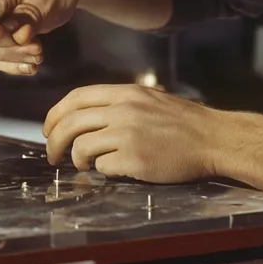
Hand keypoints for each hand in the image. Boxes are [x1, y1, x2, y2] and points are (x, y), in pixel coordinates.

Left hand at [43, 84, 218, 183]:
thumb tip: (85, 117)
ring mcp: (128, 134)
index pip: (76, 98)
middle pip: (71, 123)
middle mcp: (123, 110)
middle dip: (54, 141)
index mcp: (125, 93)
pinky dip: (103, 170)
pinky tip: (116, 169)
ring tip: (85, 165)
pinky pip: (103, 167)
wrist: (214, 138)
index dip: (55, 114)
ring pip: (82, 146)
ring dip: (77, 159)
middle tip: (52, 156)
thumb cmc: (184, 123)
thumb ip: (118, 104)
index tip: (48, 129)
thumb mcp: (149, 99)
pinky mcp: (135, 159)